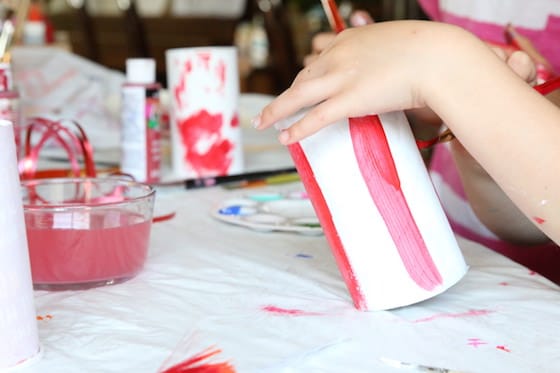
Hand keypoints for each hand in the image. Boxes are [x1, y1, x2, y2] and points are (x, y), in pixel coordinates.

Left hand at [256, 21, 464, 143]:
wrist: (439, 58)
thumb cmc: (431, 52)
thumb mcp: (401, 46)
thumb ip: (387, 57)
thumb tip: (392, 73)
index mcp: (351, 38)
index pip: (320, 55)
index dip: (308, 72)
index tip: (303, 80)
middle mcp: (339, 54)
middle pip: (304, 75)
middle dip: (289, 93)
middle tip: (280, 107)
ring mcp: (341, 77)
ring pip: (298, 95)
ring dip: (276, 110)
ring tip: (262, 123)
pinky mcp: (348, 100)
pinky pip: (315, 117)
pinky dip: (297, 128)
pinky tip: (285, 137)